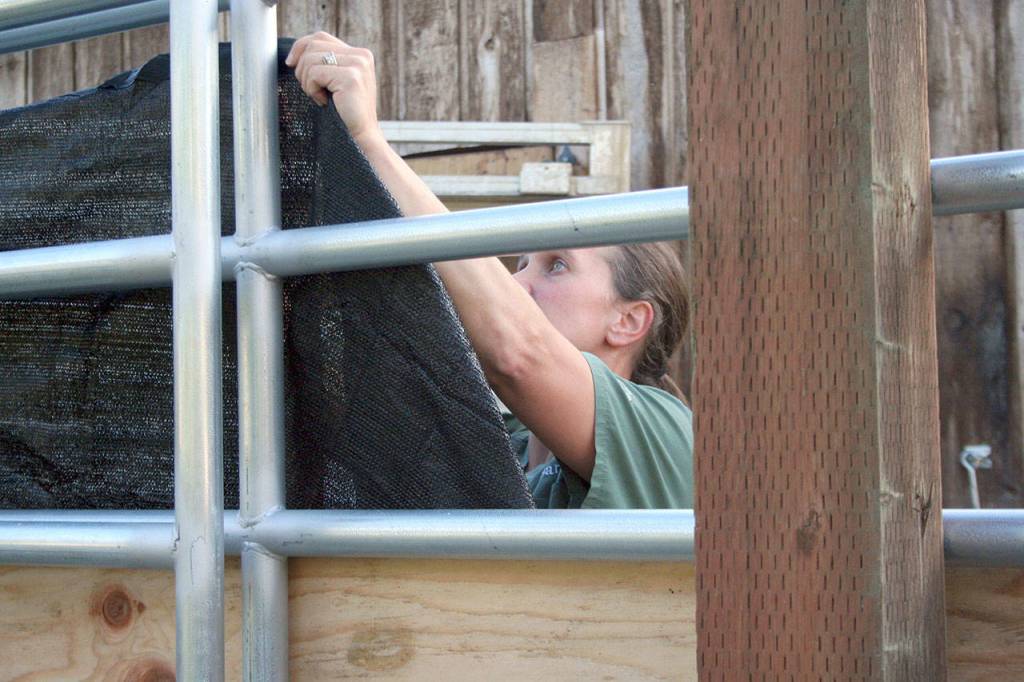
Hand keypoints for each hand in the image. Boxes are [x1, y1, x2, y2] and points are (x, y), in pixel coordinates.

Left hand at [285, 32, 381, 146]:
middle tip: (311, 90)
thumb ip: (326, 63)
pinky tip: (324, 102)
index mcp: (360, 54)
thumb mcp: (336, 82)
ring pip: (310, 59)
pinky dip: (312, 90)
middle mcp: (361, 55)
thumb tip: (295, 55)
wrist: (361, 138)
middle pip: (313, 45)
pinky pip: (314, 73)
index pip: (321, 37)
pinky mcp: (350, 77)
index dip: (301, 47)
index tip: (291, 64)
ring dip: (307, 81)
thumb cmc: (345, 114)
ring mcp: (358, 65)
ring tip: (320, 98)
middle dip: (303, 68)